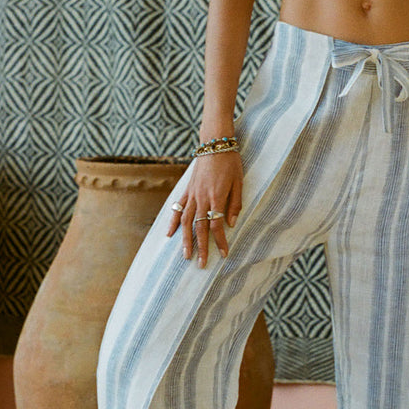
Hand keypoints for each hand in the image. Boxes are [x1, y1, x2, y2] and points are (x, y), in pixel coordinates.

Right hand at [167, 151, 242, 267]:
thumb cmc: (231, 162)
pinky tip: (169, 234)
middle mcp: (201, 197)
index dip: (220, 241)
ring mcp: (192, 194)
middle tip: (201, 264)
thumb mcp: (239, 182)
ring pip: (186, 221)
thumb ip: (234, 204)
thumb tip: (230, 224)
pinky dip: (173, 222)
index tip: (223, 254)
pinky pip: (178, 208)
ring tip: (185, 255)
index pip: (217, 224)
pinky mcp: (187, 190)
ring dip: (185, 240)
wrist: (215, 143)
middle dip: (200, 247)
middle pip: (199, 227)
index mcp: (216, 196)